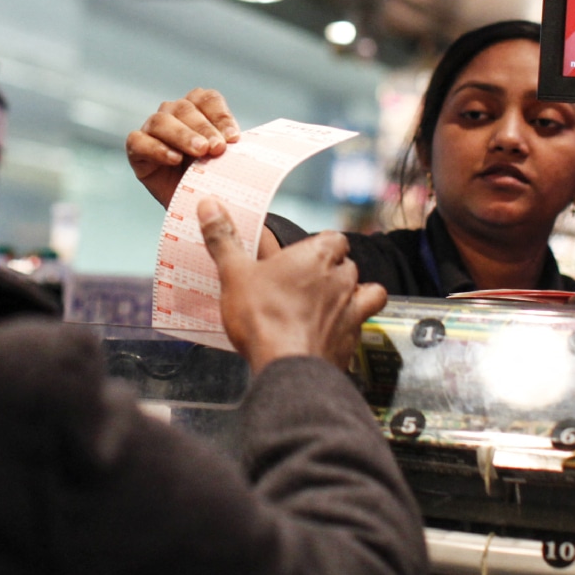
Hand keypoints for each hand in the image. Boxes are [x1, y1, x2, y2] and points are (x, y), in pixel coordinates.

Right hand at [126, 89, 241, 207]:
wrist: (190, 205)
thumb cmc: (209, 178)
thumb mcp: (226, 162)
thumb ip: (233, 150)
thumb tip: (241, 144)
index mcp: (198, 109)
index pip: (208, 100)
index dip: (221, 116)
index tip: (234, 138)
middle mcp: (173, 113)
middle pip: (185, 109)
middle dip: (204, 128)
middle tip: (217, 148)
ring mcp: (152, 129)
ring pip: (162, 121)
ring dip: (182, 136)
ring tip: (199, 152)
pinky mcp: (136, 148)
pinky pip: (139, 141)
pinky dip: (157, 148)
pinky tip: (174, 159)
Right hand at [198, 198, 386, 372]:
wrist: (287, 367)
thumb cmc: (264, 317)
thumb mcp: (234, 274)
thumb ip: (224, 239)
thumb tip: (210, 206)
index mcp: (317, 255)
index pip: (334, 239)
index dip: (320, 246)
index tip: (301, 255)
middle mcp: (341, 278)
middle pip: (345, 265)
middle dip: (330, 271)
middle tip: (303, 283)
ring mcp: (351, 309)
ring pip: (364, 292)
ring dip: (349, 295)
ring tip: (326, 304)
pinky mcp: (352, 340)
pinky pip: (360, 326)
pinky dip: (350, 326)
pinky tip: (332, 332)